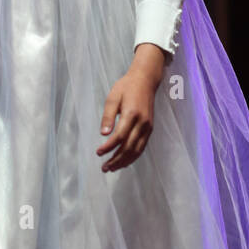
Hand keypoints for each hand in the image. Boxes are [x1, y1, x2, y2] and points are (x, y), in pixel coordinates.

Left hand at [96, 46, 166, 171]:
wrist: (146, 80)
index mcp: (132, 114)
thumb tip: (103, 134)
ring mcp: (148, 127)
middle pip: (129, 147)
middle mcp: (142, 123)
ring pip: (137, 150)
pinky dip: (133, 157)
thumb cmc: (126, 87)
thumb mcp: (112, 98)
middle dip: (116, 159)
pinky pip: (142, 147)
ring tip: (112, 168)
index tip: (98, 152)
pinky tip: (124, 161)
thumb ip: (108, 116)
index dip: (109, 147)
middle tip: (104, 167)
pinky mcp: (150, 129)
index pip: (120, 136)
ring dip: (124, 161)